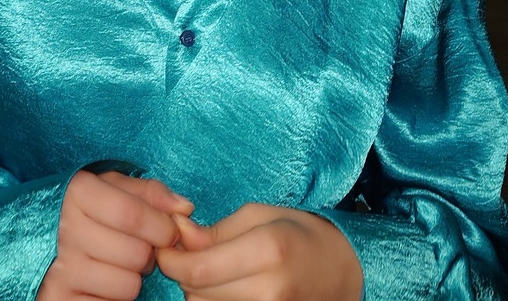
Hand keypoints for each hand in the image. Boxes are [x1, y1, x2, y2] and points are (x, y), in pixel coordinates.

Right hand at [37, 169, 193, 300]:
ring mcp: (61, 268)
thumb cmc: (90, 209)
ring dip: (134, 276)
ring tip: (120, 262)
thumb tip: (185, 208)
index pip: (132, 215)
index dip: (162, 226)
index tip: (170, 230)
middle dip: (150, 253)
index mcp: (79, 192)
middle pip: (136, 253)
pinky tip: (104, 278)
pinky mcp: (59, 297)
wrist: (44, 237)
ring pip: (128, 284)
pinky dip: (116, 295)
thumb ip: (150, 193)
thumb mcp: (114, 188)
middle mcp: (66, 229)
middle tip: (141, 246)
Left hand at [156, 203, 363, 300]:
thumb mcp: (259, 215)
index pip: (197, 270)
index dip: (170, 260)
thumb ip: (215, 231)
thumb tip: (177, 236)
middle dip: (185, 273)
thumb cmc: (299, 233)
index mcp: (267, 250)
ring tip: (215, 270)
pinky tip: (226, 288)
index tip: (164, 247)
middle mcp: (269, 291)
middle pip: (197, 294)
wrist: (342, 270)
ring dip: (199, 291)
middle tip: (193, 253)